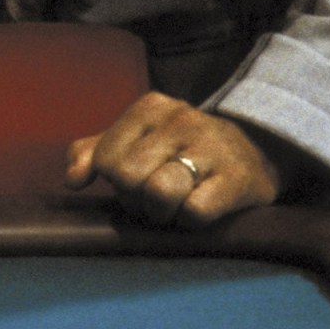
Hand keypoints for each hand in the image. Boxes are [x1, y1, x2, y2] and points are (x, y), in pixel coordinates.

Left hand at [65, 91, 290, 228]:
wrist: (257, 151)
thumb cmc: (183, 150)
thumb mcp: (137, 140)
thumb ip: (94, 152)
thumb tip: (72, 179)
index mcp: (151, 107)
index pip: (105, 158)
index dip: (114, 180)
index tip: (136, 180)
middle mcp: (181, 119)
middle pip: (127, 177)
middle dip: (134, 198)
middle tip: (153, 198)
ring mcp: (212, 148)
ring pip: (158, 193)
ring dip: (160, 212)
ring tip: (173, 206)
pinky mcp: (238, 180)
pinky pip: (194, 213)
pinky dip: (189, 221)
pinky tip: (200, 210)